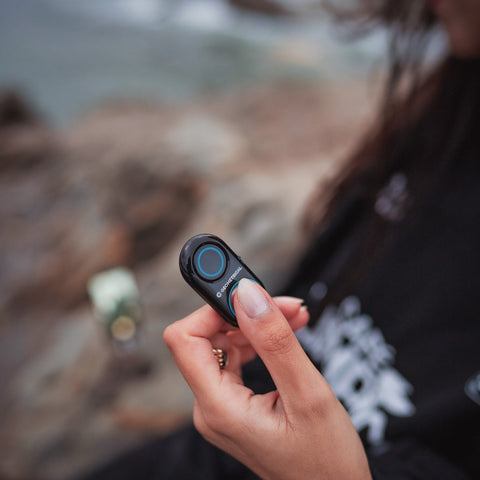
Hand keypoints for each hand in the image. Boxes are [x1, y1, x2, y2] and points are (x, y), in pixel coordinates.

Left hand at [164, 279, 371, 479]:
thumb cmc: (326, 459)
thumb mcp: (308, 395)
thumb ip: (274, 342)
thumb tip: (246, 294)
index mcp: (218, 408)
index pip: (185, 338)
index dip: (211, 308)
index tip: (247, 292)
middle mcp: (211, 406)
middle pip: (206, 336)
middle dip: (243, 312)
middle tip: (286, 305)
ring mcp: (221, 406)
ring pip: (224, 344)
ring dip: (256, 324)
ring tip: (294, 316)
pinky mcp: (234, 404)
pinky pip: (236, 359)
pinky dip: (260, 341)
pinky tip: (287, 333)